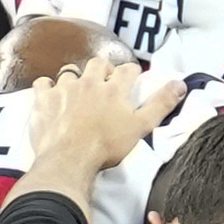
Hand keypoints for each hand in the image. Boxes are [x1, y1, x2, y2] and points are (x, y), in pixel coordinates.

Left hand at [16, 54, 175, 188]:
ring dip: (75, 78)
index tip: (132, 79)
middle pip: (97, 63)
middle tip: (104, 81)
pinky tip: (51, 96)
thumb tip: (181, 84)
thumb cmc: (107, 146)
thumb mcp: (141, 126)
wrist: (70, 159)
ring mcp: (64, 89)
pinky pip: (43, 83)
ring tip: (77, 90)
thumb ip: (161, 104)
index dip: (131, 73)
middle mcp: (89, 82)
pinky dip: (47, 87)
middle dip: (103, 69)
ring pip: (69, 71)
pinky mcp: (44, 100)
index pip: (127, 69)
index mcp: (114, 88)